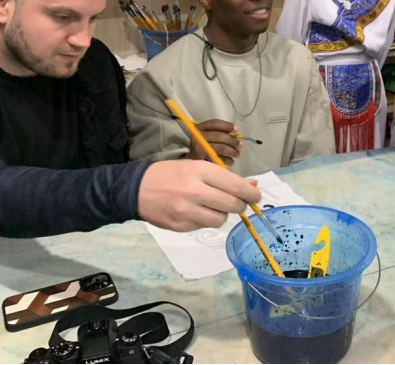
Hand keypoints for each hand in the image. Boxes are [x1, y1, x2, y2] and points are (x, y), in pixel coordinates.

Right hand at [137, 160, 260, 231]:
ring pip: (221, 219)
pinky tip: (197, 211)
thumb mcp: (197, 167)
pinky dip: (207, 220)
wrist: (137, 189)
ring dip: (223, 214)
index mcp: (200, 171)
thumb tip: (252, 186)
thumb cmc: (171, 173)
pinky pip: (205, 226)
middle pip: (232, 205)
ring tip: (213, 206)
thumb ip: (225, 178)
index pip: (235, 185)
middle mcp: (194, 191)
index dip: (251, 193)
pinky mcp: (181, 226)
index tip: (256, 196)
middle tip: (240, 203)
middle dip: (241, 205)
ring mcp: (187, 211)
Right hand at [188, 119, 241, 165]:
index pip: (214, 123)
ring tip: (238, 154)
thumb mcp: (207, 135)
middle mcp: (197, 137)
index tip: (236, 129)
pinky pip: (220, 159)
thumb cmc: (203, 146)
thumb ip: (219, 132)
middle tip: (240, 145)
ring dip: (233, 151)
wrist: (191, 162)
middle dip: (233, 141)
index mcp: (198, 128)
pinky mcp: (203, 161)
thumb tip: (235, 132)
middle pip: (219, 136)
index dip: (227, 125)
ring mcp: (199, 150)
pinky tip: (231, 161)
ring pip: (221, 148)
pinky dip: (228, 160)